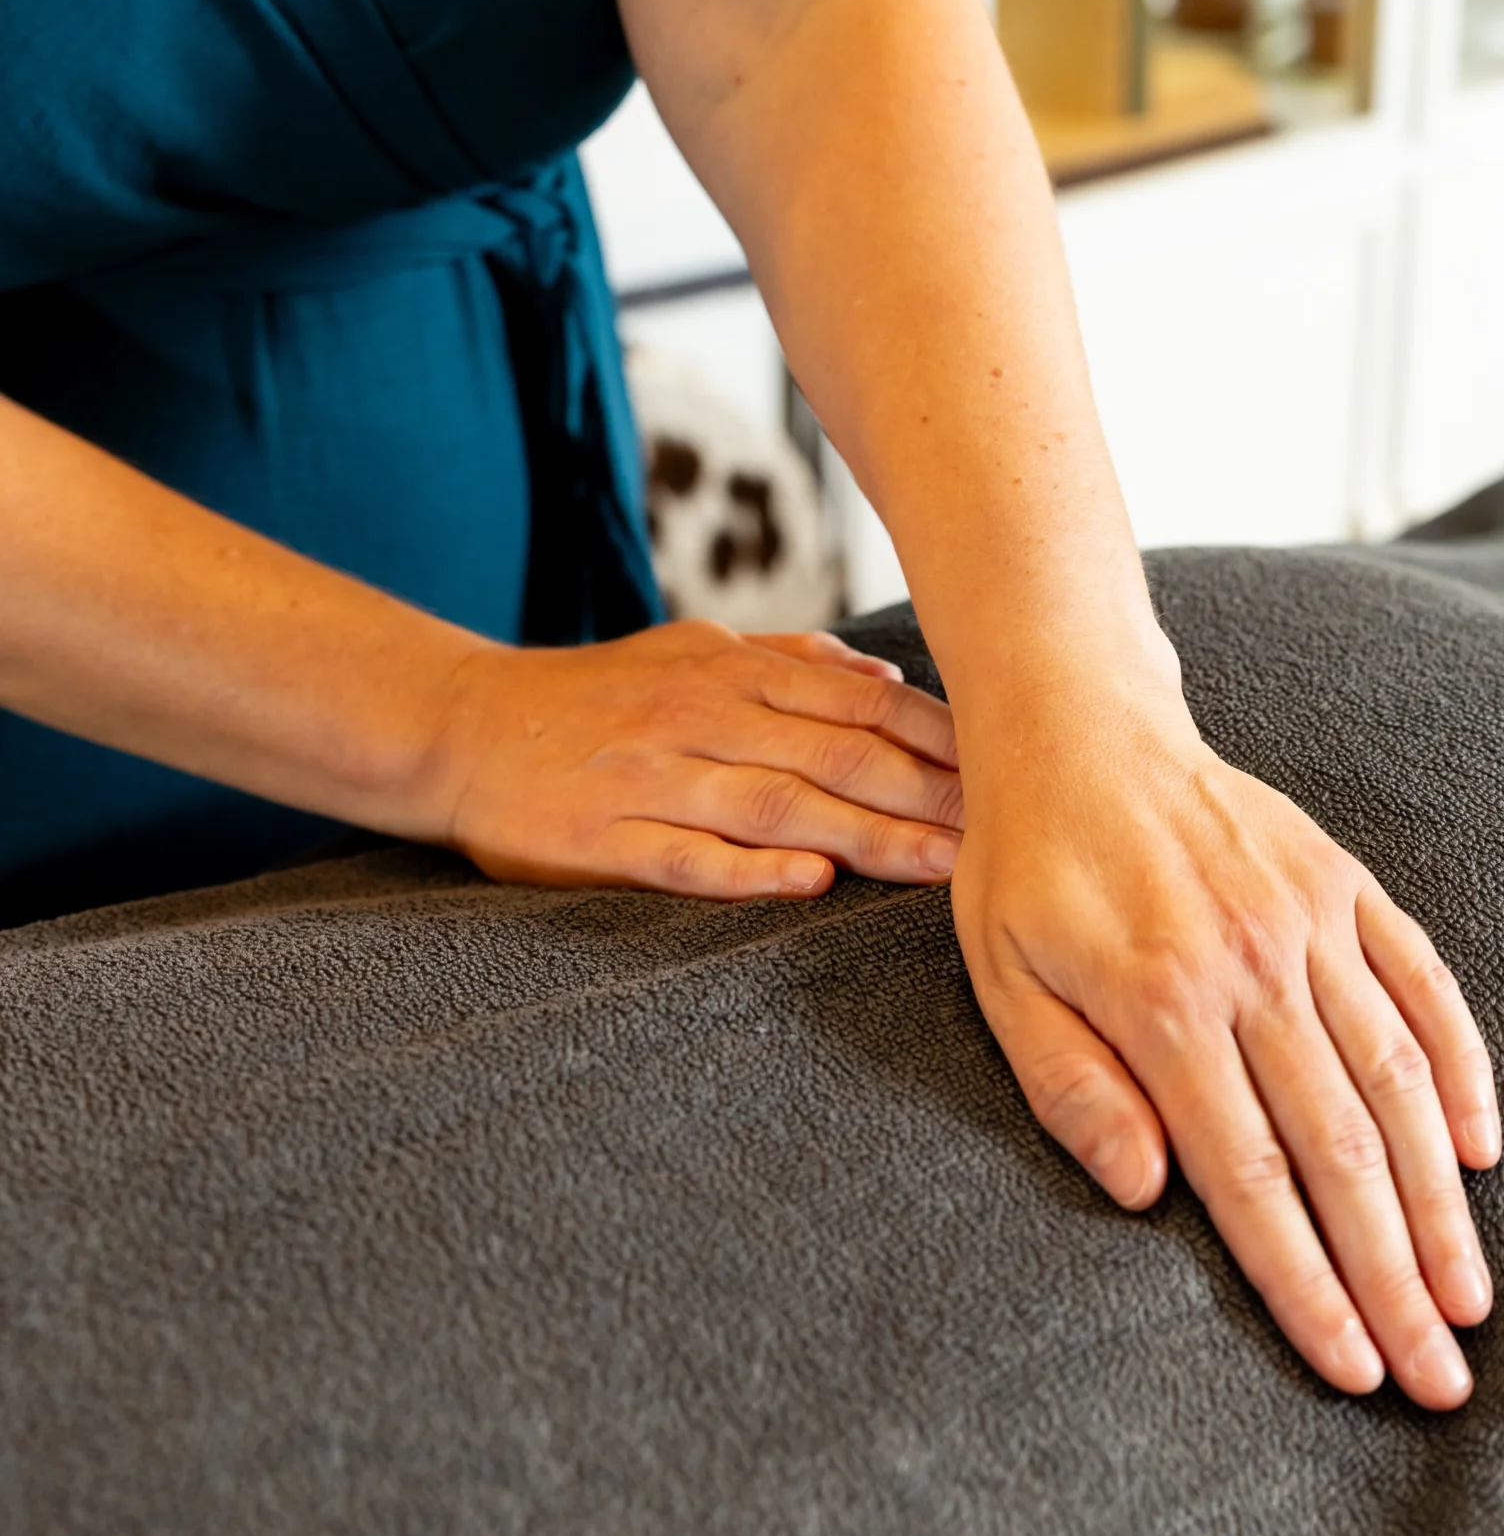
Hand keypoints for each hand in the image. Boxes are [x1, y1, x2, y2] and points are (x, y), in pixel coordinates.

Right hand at [421, 620, 961, 898]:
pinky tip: (807, 881)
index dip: (939, 739)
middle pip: (836, 755)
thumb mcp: (688, 654)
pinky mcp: (600, 838)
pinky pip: (683, 857)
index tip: (1013, 771)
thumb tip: (882, 673)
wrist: (458, 725)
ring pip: (777, 804)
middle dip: (929, 795)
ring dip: (868, 836)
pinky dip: (747, 869)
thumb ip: (786, 662)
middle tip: (1008, 833)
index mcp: (729, 673)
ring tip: (942, 868)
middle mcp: (700, 718)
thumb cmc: (590, 697)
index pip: (859, 703)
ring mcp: (651, 778)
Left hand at [951, 667, 1500, 1409]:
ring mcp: (1310, 920)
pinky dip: (1460, 1069)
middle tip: (1439, 1378)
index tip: (1352, 1369)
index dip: (1305, 1283)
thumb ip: (1070, 1090)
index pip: (1250, 1175)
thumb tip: (1147, 1193)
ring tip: (1470, 1298)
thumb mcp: (1001, 981)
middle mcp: (1251, 963)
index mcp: (1159, 1000)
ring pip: (1398, 1082)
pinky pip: (1424, 984)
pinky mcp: (1344, 885)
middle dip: (1394, 1278)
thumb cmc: (1027, 868)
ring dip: (1440, 1201)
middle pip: (1341, 1151)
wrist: (1080, 727)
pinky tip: (1477, 1152)